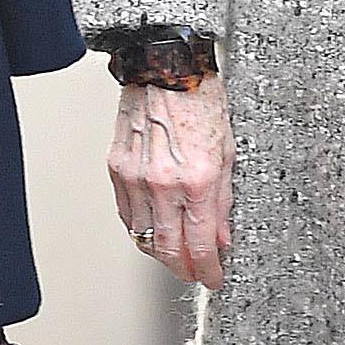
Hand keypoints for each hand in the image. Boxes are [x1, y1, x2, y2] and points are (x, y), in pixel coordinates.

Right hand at [107, 70, 233, 288]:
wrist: (165, 67)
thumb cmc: (200, 99)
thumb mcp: (227, 153)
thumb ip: (223, 201)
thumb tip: (221, 237)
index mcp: (196, 179)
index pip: (200, 245)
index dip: (208, 270)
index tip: (213, 278)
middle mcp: (162, 183)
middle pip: (167, 250)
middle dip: (183, 269)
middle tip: (195, 273)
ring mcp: (135, 177)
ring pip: (142, 237)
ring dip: (161, 253)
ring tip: (176, 254)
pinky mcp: (117, 168)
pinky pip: (126, 214)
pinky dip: (140, 229)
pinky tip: (154, 229)